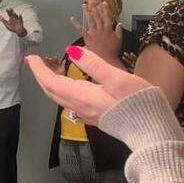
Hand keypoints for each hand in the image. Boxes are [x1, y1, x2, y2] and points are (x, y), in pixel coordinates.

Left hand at [0, 7, 25, 36]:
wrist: (18, 31)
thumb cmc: (12, 27)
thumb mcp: (6, 24)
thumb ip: (2, 20)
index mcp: (11, 18)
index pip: (9, 14)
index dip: (8, 11)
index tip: (6, 9)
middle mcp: (14, 18)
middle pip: (13, 14)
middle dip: (11, 12)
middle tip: (10, 8)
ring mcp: (17, 20)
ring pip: (16, 16)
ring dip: (15, 14)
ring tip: (13, 12)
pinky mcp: (20, 22)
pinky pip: (20, 19)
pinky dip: (20, 17)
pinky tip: (19, 15)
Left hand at [26, 46, 151, 129]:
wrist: (152, 131)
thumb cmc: (137, 102)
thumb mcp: (116, 78)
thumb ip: (92, 64)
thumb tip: (69, 51)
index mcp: (82, 97)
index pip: (51, 83)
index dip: (39, 70)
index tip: (30, 58)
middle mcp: (80, 108)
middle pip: (52, 92)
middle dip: (41, 76)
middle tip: (35, 61)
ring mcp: (87, 115)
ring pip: (61, 98)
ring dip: (51, 83)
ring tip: (50, 68)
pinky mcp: (96, 117)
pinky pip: (71, 101)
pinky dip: (64, 89)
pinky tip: (71, 82)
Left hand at [69, 1, 121, 59]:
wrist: (106, 60)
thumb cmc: (113, 51)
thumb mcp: (119, 40)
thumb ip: (119, 31)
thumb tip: (120, 23)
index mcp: (108, 29)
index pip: (107, 16)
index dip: (105, 9)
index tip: (103, 2)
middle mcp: (101, 29)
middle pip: (97, 16)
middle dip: (95, 7)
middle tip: (92, 0)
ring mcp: (93, 33)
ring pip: (90, 20)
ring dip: (87, 12)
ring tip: (84, 5)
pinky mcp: (87, 38)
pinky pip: (81, 30)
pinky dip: (76, 24)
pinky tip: (72, 18)